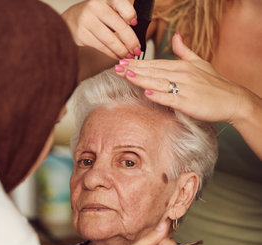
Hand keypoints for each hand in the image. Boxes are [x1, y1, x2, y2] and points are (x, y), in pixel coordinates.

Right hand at [62, 0, 139, 59]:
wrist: (70, 19)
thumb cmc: (93, 14)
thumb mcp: (106, 8)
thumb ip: (120, 15)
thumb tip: (136, 33)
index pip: (122, 5)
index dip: (131, 15)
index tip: (135, 24)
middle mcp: (95, 7)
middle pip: (119, 26)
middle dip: (131, 40)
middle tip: (137, 49)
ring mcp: (87, 20)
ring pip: (110, 39)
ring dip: (122, 50)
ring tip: (128, 55)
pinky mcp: (81, 34)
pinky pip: (101, 46)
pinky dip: (111, 53)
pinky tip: (117, 55)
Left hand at [115, 33, 261, 158]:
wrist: (233, 100)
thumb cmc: (215, 84)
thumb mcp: (200, 63)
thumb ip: (184, 51)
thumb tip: (176, 36)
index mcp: (182, 66)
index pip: (155, 63)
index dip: (137, 63)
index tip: (122, 62)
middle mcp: (182, 75)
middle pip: (154, 71)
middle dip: (134, 69)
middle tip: (117, 68)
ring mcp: (185, 88)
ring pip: (159, 82)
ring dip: (142, 78)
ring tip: (126, 75)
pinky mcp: (188, 102)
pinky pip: (171, 98)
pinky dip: (159, 95)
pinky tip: (146, 92)